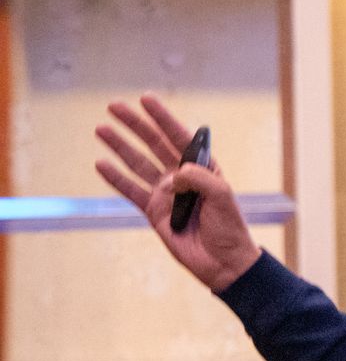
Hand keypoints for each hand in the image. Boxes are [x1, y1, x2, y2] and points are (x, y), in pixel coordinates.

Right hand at [94, 94, 260, 290]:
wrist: (222, 261)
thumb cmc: (229, 227)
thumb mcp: (222, 197)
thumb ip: (199, 180)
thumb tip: (172, 175)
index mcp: (202, 167)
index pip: (179, 136)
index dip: (162, 117)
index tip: (145, 99)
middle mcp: (182, 176)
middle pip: (153, 144)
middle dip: (135, 125)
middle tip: (114, 106)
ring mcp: (165, 193)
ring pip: (138, 163)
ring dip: (119, 147)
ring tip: (101, 129)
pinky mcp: (153, 211)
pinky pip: (131, 191)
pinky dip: (116, 178)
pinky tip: (101, 164)